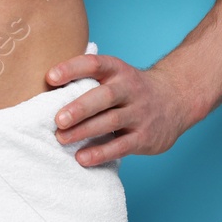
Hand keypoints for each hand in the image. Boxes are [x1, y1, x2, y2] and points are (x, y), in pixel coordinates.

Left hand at [46, 54, 190, 166]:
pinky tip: (82, 157)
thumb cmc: (130, 88)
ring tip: (62, 138)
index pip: (94, 64)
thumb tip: (45, 86)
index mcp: (117, 70)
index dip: (72, 68)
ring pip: (111, 121)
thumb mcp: (115, 74)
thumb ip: (88, 79)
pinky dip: (101, 153)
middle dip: (79, 107)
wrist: (175, 98)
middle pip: (104, 96)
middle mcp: (130, 88)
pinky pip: (122, 145)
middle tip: (57, 119)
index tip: (50, 78)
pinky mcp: (145, 137)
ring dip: (85, 131)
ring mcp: (140, 113)